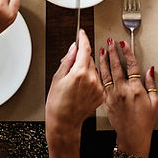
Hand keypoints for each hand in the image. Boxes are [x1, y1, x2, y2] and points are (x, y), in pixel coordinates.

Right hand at [45, 29, 102, 145]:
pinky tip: (81, 90)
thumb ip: (68, 60)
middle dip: (82, 59)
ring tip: (76, 83)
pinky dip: (91, 80)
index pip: (85, 48)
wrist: (64, 124)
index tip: (82, 33)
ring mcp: (98, 87)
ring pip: (95, 69)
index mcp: (80, 73)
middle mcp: (92, 79)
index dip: (83, 38)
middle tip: (71, 69)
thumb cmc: (57, 104)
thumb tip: (74, 47)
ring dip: (87, 70)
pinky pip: (97, 80)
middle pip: (89, 59)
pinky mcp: (101, 95)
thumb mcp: (57, 78)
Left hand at [99, 38, 157, 157]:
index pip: (131, 66)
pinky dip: (98, 74)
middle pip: (116, 66)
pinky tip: (96, 68)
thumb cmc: (144, 122)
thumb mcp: (155, 102)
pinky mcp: (106, 101)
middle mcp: (122, 91)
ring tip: (101, 50)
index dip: (127, 53)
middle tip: (110, 42)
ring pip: (106, 73)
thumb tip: (150, 70)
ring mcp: (113, 96)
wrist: (132, 138)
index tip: (123, 44)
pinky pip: (101, 84)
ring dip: (103, 60)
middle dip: (112, 51)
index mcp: (136, 89)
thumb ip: (151, 84)